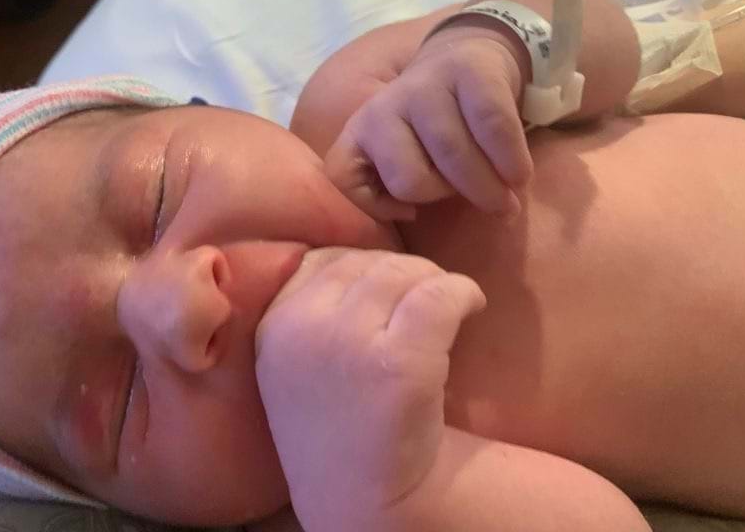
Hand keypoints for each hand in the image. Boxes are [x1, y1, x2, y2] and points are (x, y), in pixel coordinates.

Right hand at [255, 248, 485, 531]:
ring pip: (405, 272)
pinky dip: (463, 292)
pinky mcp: (397, 363)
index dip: (364, 268)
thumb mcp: (295, 361)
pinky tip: (471, 307)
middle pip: (367, 262)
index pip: (323, 260)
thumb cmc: (339, 421)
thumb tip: (350, 248)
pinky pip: (440, 294)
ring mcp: (346, 345)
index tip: (388, 291)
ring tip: (449, 305)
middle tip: (427, 300)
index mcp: (273, 326)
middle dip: (404, 273)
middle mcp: (301, 329)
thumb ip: (309, 305)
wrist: (366, 497)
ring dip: (435, 281)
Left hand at [324, 29, 531, 221]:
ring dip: (486, 188)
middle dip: (442, 196)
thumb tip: (412, 217)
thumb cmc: (437, 128)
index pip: (342, 175)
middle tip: (463, 192)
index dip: (377, 205)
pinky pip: (493, 131)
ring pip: (452, 158)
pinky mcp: (470, 73)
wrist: (472, 58)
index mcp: (361, 131)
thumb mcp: (406, 155)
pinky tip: (518, 176)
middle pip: (409, 181)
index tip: (412, 211)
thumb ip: (397, 189)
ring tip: (503, 195)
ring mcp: (426, 86)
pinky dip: (512, 164)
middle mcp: (385, 106)